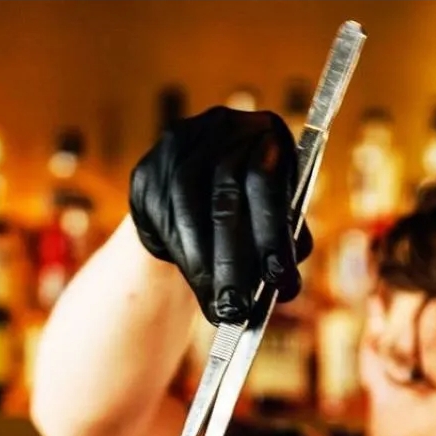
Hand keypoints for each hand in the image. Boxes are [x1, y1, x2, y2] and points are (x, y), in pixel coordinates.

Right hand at [129, 109, 306, 324]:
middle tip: (240, 309)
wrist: (187, 198)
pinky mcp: (147, 169)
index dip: (272, 232)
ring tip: (219, 307)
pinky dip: (184, 253)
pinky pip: (163, 215)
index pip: (266, 180)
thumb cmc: (244, 211)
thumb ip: (285, 240)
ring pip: (190, 207)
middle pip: (225, 193)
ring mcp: (179, 143)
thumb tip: (288, 283)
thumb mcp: (272, 216)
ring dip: (205, 264)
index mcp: (267, 131)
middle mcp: (221, 125)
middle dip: (234, 259)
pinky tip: (197, 280)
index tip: (280, 281)